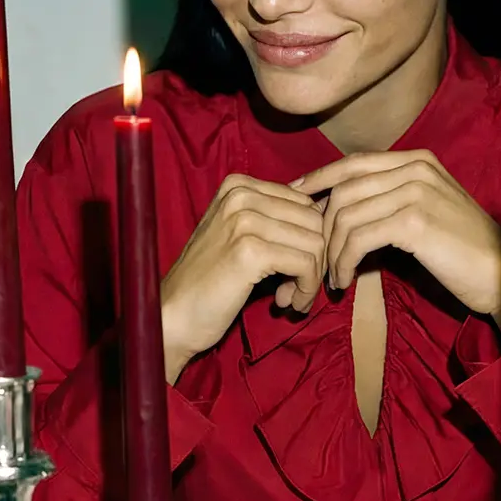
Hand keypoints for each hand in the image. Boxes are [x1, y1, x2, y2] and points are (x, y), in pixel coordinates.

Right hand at [161, 174, 325, 381]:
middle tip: (295, 289)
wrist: (171, 316)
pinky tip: (288, 304)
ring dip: (311, 278)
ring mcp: (244, 220)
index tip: (292, 270)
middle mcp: (241, 194)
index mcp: (239, 184)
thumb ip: (275, 221)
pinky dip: (306, 289)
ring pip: (315, 243)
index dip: (309, 240)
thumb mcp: (239, 236)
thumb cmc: (209, 282)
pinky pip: (307, 264)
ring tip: (291, 298)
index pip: (306, 203)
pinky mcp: (250, 251)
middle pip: (315, 221)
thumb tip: (328, 220)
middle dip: (314, 260)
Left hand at [292, 150, 500, 344]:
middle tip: (313, 257)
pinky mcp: (414, 222)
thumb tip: (340, 208)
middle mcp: (416, 168)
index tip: (295, 199)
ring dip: (331, 251)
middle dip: (320, 225)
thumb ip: (391, 201)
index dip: (318, 179)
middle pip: (343, 189)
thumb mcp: (428, 212)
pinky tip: (345, 280)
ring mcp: (416, 192)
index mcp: (418, 161)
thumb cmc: (463, 252)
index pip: (353, 163)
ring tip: (333, 276)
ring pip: (346, 214)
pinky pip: (358, 238)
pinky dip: (343, 261)